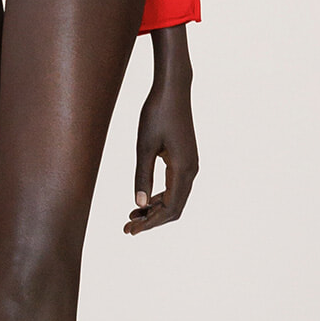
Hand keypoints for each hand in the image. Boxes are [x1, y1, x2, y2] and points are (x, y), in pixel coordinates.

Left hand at [124, 28, 197, 234]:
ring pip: (175, 198)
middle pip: (174, 208)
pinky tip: (144, 201)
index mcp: (183, 169)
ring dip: (155, 211)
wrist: (173, 90)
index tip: (131, 230)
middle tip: (128, 229)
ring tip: (132, 218)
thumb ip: (142, 175)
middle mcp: (191, 170)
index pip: (169, 208)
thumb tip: (138, 205)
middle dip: (152, 221)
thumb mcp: (144, 146)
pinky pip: (175, 186)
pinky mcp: (185, 158)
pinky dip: (160, 198)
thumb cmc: (156, 114)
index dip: (150, 223)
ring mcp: (190, 164)